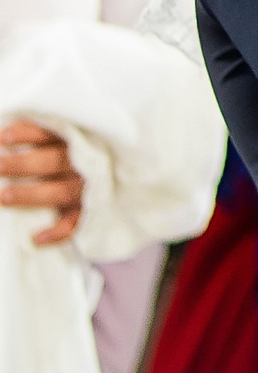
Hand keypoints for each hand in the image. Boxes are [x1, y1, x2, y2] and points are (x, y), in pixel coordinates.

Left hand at [0, 120, 83, 244]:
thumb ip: (48, 135)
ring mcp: (90, 188)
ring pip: (62, 192)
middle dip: (23, 164)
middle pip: (54, 162)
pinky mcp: (92, 211)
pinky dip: (59, 232)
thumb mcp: (74, 137)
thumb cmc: (84, 154)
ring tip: (4, 196)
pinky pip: (77, 223)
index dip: (28, 134)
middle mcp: (86, 163)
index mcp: (81, 139)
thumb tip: (7, 134)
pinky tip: (36, 239)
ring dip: (32, 195)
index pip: (53, 134)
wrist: (129, 173)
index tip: (3, 137)